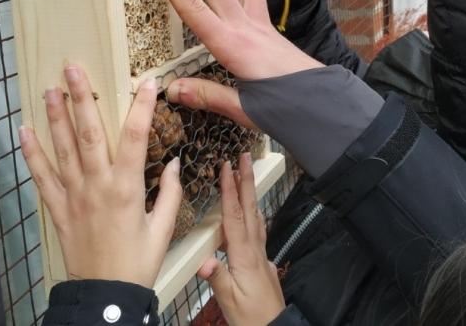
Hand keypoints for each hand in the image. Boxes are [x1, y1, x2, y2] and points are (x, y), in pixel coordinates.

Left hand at [19, 66, 182, 286]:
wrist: (105, 294)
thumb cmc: (137, 262)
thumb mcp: (163, 228)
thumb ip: (170, 192)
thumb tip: (175, 162)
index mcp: (128, 188)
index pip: (136, 137)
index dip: (142, 107)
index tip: (148, 82)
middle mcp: (97, 186)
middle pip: (89, 132)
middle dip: (81, 97)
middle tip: (73, 68)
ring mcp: (74, 195)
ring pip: (62, 148)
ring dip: (55, 117)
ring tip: (50, 89)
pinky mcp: (58, 208)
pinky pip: (41, 175)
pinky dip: (31, 152)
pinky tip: (24, 130)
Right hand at [151, 0, 321, 122]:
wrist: (325, 102)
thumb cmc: (290, 106)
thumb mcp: (243, 109)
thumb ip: (207, 96)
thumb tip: (173, 89)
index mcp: (234, 47)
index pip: (194, 9)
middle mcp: (248, 30)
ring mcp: (262, 29)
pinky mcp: (272, 33)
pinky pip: (255, 2)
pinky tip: (237, 0)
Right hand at [198, 153, 285, 324]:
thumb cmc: (250, 318)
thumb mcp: (229, 300)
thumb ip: (217, 278)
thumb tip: (204, 262)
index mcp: (244, 256)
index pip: (235, 217)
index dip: (230, 190)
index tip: (227, 166)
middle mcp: (255, 250)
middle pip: (250, 209)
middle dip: (247, 180)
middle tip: (245, 155)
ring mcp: (261, 255)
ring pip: (256, 216)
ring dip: (251, 193)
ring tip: (248, 174)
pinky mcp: (262, 262)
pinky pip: (258, 230)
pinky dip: (254, 214)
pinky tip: (253, 212)